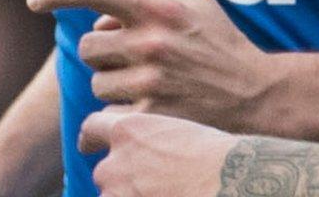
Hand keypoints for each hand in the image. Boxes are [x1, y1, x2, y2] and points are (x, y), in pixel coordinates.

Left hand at [27, 0, 278, 132]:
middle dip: (103, 51)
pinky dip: (119, 111)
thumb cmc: (222, 40)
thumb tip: (104, 11)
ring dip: (112, 83)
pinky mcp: (152, 115)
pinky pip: (109, 113)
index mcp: (157, 8)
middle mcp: (150, 43)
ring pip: (97, 82)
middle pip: (89, 46)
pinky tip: (143, 107)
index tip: (35, 1)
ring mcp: (150, 82)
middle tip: (130, 56)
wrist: (257, 93)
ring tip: (146, 82)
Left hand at [79, 108, 235, 196]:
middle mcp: (116, 160)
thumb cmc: (218, 156)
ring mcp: (119, 191)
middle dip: (120, 180)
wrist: (230, 179)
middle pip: (104, 172)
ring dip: (128, 196)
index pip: (93, 128)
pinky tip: (168, 196)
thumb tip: (148, 154)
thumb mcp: (177, 131)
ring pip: (112, 196)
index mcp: (128, 130)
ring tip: (161, 193)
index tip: (88, 145)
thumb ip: (151, 140)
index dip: (90, 138)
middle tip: (148, 185)